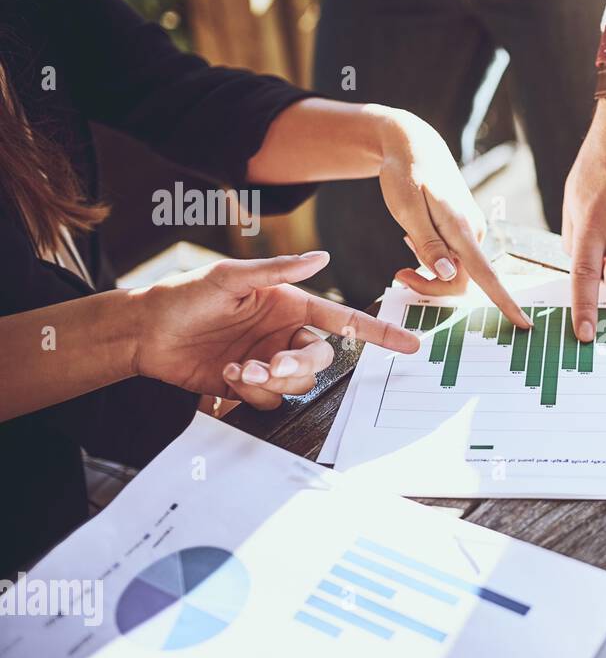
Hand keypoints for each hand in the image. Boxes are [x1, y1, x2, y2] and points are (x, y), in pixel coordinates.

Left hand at [134, 251, 418, 409]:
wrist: (145, 332)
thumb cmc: (184, 296)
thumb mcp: (230, 277)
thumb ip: (279, 271)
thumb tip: (321, 257)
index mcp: (290, 306)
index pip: (344, 320)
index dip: (379, 332)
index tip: (409, 343)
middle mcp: (284, 335)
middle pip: (320, 360)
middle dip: (299, 366)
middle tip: (271, 364)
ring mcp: (268, 361)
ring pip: (298, 385)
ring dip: (271, 380)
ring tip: (238, 369)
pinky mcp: (249, 386)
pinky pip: (270, 400)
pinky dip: (251, 392)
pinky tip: (225, 374)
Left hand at [374, 109, 530, 328]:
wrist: (415, 144)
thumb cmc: (406, 173)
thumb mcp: (407, 208)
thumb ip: (428, 243)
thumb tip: (448, 274)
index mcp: (462, 229)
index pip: (487, 275)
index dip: (504, 302)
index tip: (524, 324)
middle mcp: (473, 233)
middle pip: (462, 281)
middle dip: (432, 286)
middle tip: (398, 274)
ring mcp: (471, 231)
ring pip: (456, 271)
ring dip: (429, 271)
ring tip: (405, 241)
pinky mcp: (464, 230)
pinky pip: (454, 258)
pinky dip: (433, 258)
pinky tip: (415, 236)